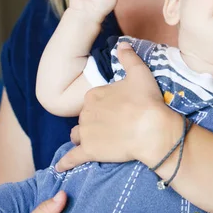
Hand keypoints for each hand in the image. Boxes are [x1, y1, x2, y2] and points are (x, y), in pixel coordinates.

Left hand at [56, 42, 175, 170]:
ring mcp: (86, 133)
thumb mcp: (140, 73)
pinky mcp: (89, 151)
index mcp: (94, 94)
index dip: (105, 105)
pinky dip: (66, 162)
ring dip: (83, 137)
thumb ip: (128, 57)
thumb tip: (122, 44)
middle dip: (95, 120)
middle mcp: (85, 112)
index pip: (94, 100)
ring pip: (78, 135)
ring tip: (94, 141)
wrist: (152, 130)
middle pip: (86, 117)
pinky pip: (72, 158)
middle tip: (113, 125)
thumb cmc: (147, 101)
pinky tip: (60, 168)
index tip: (118, 109)